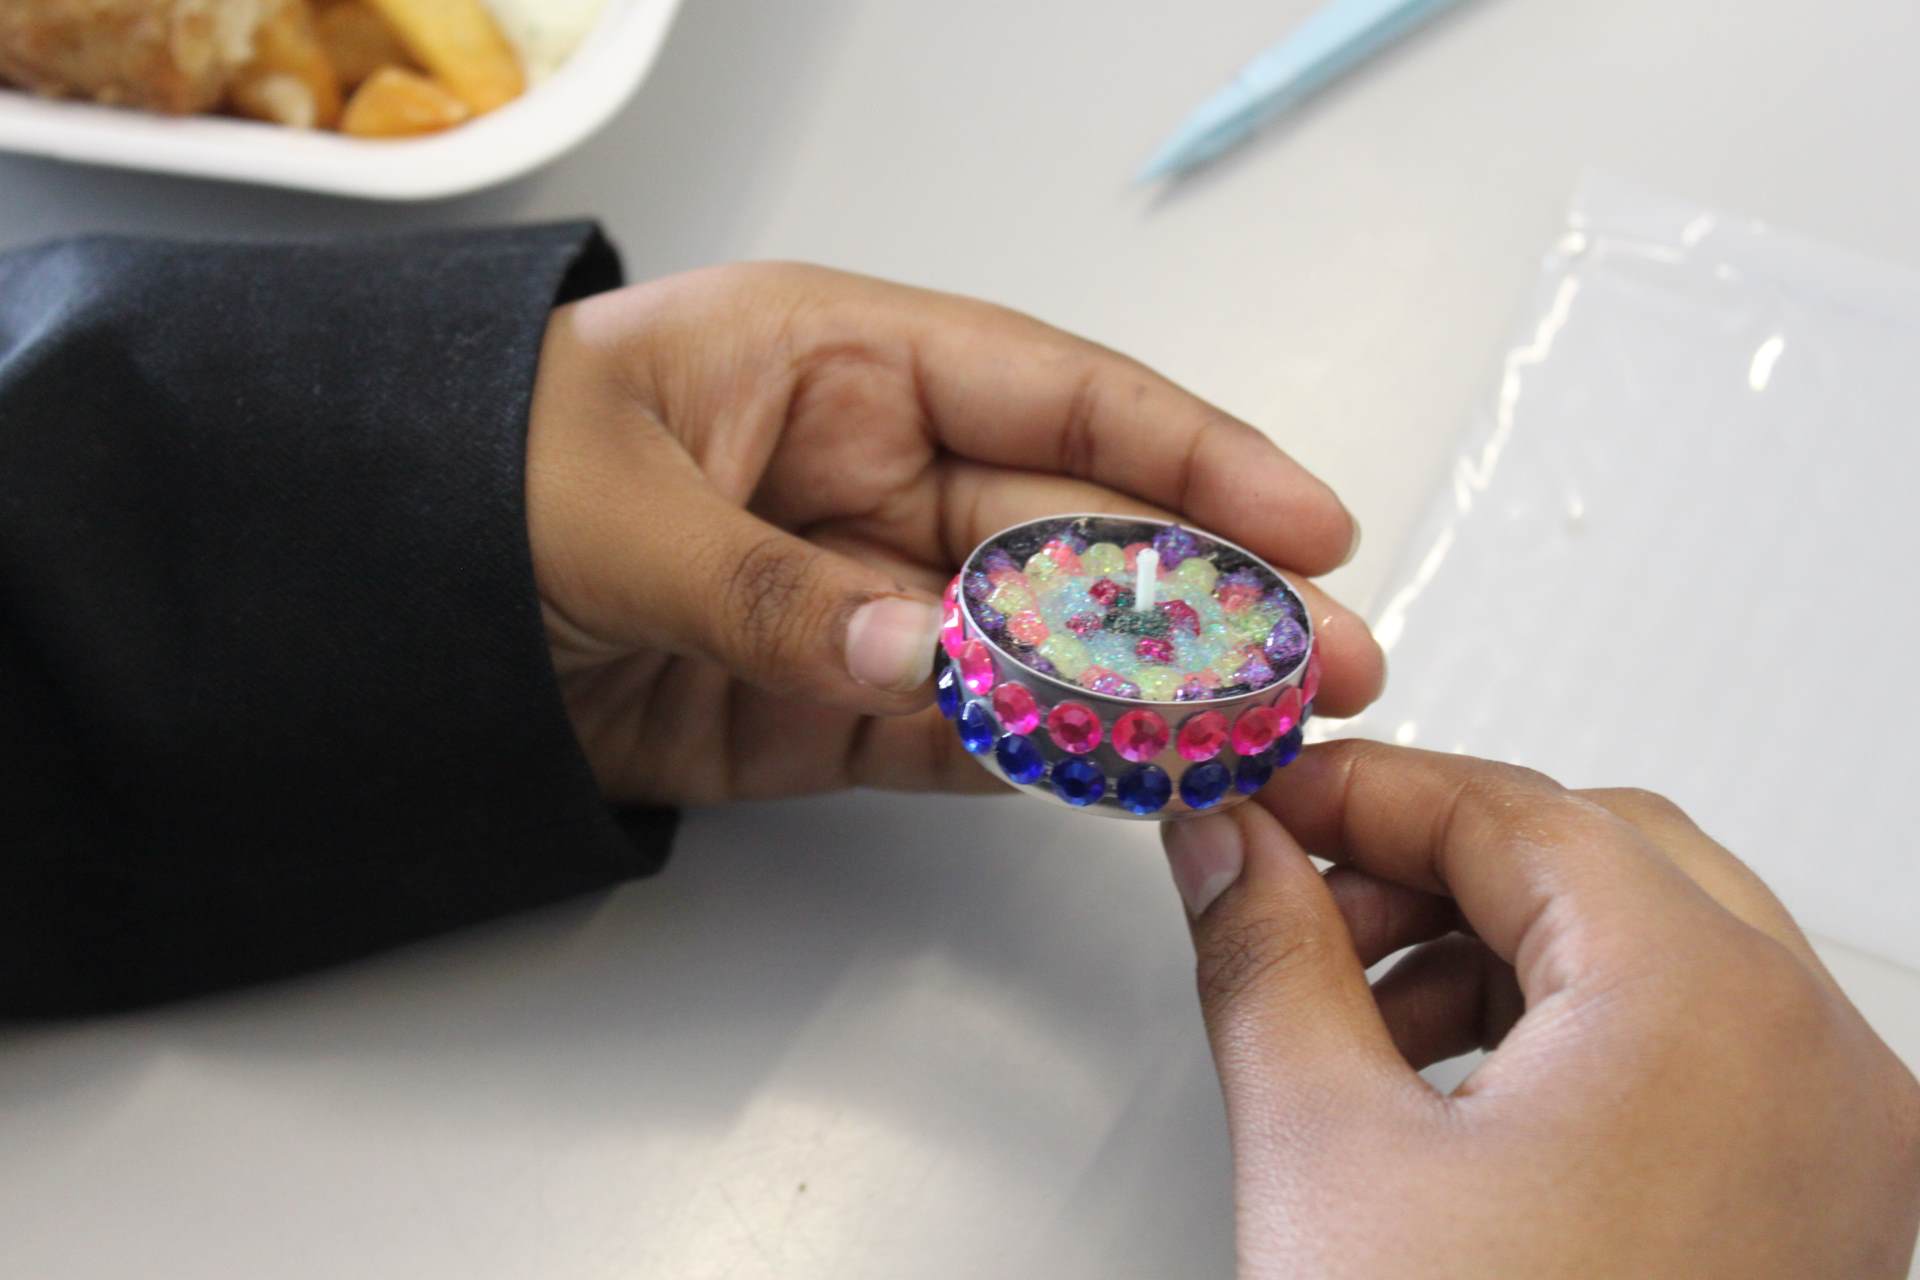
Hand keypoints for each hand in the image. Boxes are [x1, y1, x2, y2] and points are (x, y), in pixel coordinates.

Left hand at [524, 264, 1382, 804]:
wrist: (366, 599)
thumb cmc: (473, 471)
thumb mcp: (612, 505)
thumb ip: (774, 588)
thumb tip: (924, 659)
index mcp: (842, 365)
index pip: (1056, 400)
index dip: (1193, 456)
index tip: (1306, 520)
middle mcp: (875, 476)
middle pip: (1075, 537)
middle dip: (1204, 600)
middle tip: (1323, 665)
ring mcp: (862, 599)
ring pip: (1033, 647)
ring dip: (1139, 694)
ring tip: (1252, 742)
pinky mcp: (825, 707)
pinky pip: (952, 734)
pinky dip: (1028, 759)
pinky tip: (1115, 777)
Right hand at [1163, 741, 1919, 1277]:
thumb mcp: (1326, 1154)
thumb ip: (1265, 955)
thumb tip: (1230, 846)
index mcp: (1709, 1010)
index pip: (1517, 811)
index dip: (1364, 793)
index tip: (1266, 804)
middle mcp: (1818, 1060)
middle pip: (1600, 858)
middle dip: (1429, 865)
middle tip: (1300, 897)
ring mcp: (1838, 1143)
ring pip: (1653, 946)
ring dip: (1494, 947)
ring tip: (1361, 1010)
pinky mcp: (1818, 1209)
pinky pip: (1693, 1045)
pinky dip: (1566, 1030)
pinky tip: (1452, 1090)